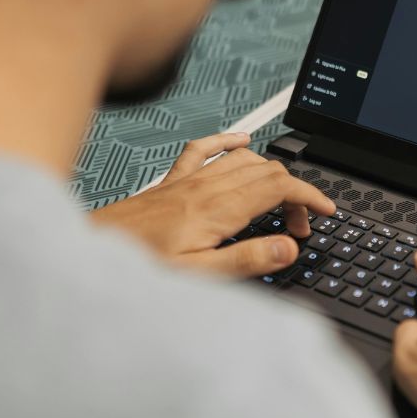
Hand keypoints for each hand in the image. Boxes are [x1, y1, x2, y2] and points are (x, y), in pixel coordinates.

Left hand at [90, 132, 334, 276]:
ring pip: (244, 159)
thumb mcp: (199, 276)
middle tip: (300, 226)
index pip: (278, 187)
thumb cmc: (138, 267)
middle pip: (268, 171)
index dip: (309, 196)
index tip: (326, 211)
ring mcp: (188, 181)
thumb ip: (247, 260)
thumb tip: (288, 248)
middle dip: (295, 194)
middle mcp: (205, 188)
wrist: (91, 252)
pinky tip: (241, 141)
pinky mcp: (172, 182)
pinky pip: (205, 149)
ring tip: (279, 201)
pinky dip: (229, 141)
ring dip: (271, 173)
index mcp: (218, 210)